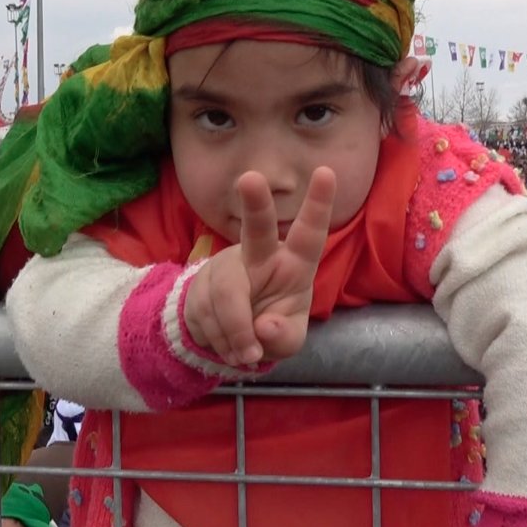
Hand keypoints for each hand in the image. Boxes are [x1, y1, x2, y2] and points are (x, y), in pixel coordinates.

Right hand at [185, 168, 335, 366]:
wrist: (228, 337)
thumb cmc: (271, 325)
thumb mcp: (287, 340)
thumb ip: (283, 338)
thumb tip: (264, 328)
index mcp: (293, 264)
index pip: (309, 233)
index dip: (318, 204)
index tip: (327, 172)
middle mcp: (260, 255)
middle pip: (257, 228)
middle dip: (255, 204)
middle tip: (250, 179)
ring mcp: (226, 266)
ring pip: (227, 294)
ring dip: (235, 333)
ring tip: (245, 354)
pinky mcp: (200, 282)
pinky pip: (205, 312)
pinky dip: (219, 339)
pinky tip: (227, 345)